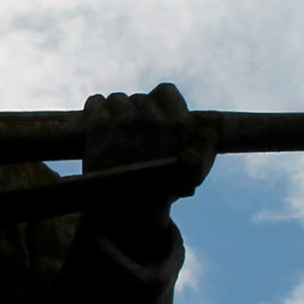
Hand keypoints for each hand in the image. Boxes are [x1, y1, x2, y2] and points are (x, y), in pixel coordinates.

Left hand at [83, 83, 215, 191]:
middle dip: (135, 113)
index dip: (158, 103)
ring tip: (114, 134)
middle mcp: (152, 118)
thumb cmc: (163, 191)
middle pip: (138, 98)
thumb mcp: (194, 172)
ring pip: (116, 99)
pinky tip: (99, 128)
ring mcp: (124, 121)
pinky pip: (95, 100)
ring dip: (115, 113)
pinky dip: (95, 111)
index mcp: (178, 123)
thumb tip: (208, 130)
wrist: (127, 212)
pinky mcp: (98, 127)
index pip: (165, 90)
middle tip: (131, 134)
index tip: (153, 116)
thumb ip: (205, 147)